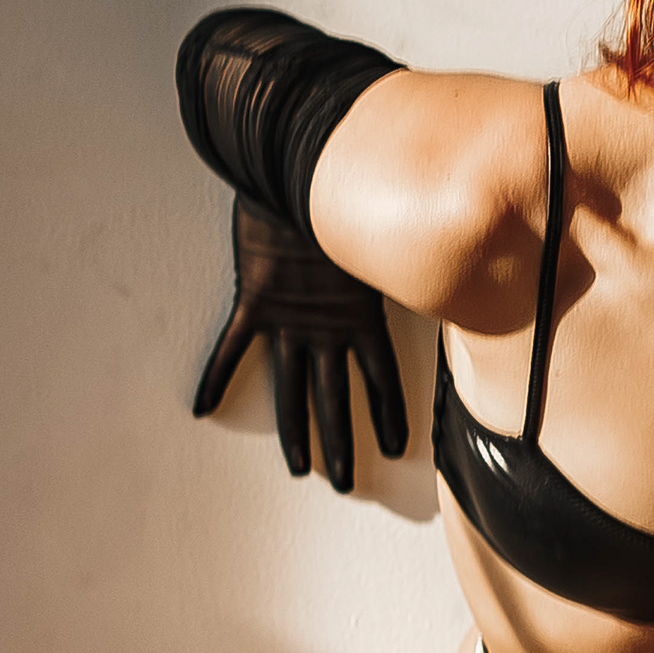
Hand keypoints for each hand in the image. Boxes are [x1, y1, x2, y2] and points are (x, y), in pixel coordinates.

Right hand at [192, 196, 408, 490]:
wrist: (304, 169)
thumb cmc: (349, 201)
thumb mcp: (386, 239)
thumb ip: (406, 261)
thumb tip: (452, 260)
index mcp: (361, 315)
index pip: (382, 378)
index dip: (389, 415)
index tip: (398, 449)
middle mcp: (327, 327)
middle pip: (337, 398)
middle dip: (344, 443)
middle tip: (347, 483)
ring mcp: (288, 319)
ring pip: (291, 389)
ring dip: (296, 432)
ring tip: (301, 469)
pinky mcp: (254, 302)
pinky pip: (231, 348)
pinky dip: (214, 377)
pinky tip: (202, 408)